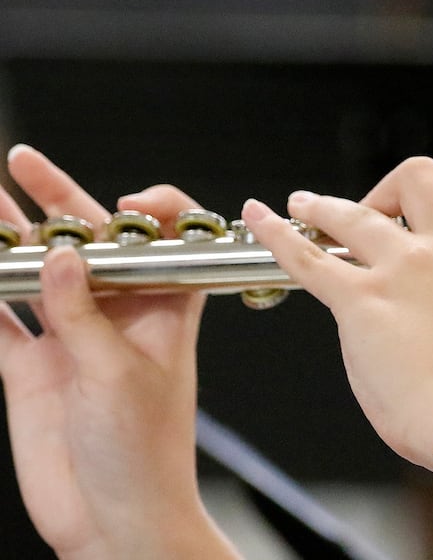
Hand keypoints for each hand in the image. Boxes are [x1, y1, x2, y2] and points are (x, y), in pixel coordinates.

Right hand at [0, 145, 235, 558]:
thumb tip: (61, 255)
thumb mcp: (120, 376)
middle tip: (26, 162)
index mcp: (163, 312)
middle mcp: (118, 316)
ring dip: (11, 235)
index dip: (155, 214)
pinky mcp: (32, 367)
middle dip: (61, 200)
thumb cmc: (146, 452)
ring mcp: (72, 337)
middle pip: (91, 243)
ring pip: (39, 271)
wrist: (114, 518)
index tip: (127, 204)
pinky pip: (2, 317)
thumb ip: (85, 315)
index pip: (168, 245)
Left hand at [242, 149, 432, 468]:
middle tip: (383, 213)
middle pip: (417, 174)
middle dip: (395, 189)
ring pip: (354, 209)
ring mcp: (402, 269)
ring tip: (307, 205)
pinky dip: (276, 233)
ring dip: (326, 205)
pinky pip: (307, 256)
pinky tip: (259, 216)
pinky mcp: (360, 299)